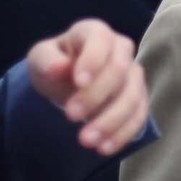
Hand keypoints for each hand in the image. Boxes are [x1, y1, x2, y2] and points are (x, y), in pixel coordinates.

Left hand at [27, 19, 147, 154]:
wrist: (67, 82)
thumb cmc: (55, 65)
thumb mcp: (40, 59)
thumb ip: (47, 60)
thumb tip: (59, 67)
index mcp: (95, 32)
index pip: (101, 40)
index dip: (93, 60)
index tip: (78, 82)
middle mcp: (121, 49)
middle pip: (120, 70)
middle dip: (97, 95)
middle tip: (70, 116)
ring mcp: (133, 74)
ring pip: (132, 96)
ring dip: (111, 120)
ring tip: (86, 140)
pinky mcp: (139, 98)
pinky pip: (139, 116)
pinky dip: (123, 133)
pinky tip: (104, 147)